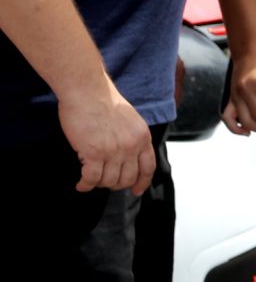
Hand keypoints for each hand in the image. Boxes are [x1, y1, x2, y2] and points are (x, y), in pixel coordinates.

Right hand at [58, 79, 155, 193]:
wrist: (88, 91)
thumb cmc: (104, 101)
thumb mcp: (130, 119)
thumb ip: (131, 137)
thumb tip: (127, 154)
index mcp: (142, 137)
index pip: (148, 167)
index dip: (142, 182)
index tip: (136, 190)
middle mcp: (131, 146)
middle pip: (128, 178)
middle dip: (116, 184)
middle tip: (104, 182)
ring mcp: (114, 151)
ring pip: (109, 180)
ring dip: (99, 183)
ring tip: (90, 180)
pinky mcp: (94, 153)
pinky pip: (91, 178)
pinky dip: (85, 185)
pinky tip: (81, 184)